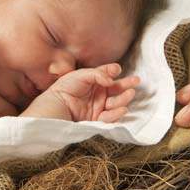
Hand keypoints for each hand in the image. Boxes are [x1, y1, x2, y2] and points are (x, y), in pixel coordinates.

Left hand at [22, 63, 140, 122]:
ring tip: (130, 94)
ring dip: (124, 98)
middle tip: (136, 81)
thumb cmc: (62, 90)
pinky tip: (122, 109)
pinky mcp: (96, 120)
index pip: (106, 75)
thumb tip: (112, 79)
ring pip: (115, 102)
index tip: (118, 69)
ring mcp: (97, 107)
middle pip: (115, 89)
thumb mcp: (78, 76)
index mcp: (91, 81)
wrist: (52, 110)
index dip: (113, 71)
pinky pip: (109, 117)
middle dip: (126, 85)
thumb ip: (96, 74)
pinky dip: (116, 114)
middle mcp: (96, 93)